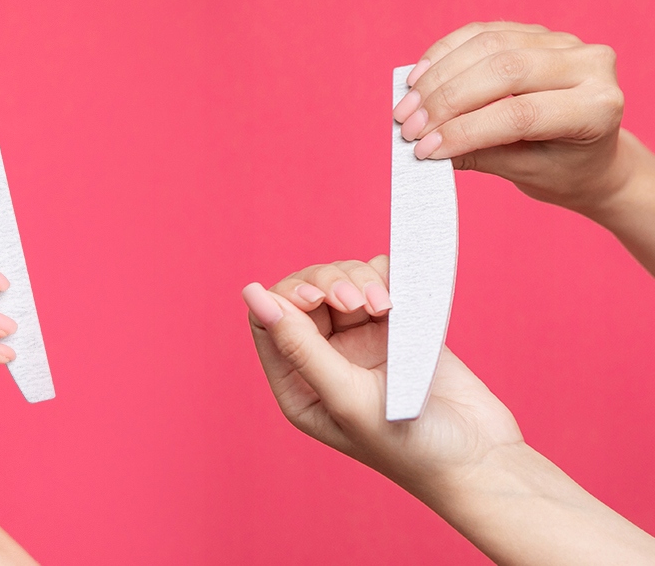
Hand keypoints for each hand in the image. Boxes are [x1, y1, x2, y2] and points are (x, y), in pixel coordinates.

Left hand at [241, 257, 522, 491]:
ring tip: (387, 305)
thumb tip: (253, 295)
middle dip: (330, 283)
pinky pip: (383, 281)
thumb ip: (300, 346)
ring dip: (361, 279)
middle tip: (360, 301)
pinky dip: (390, 276)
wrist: (480, 458)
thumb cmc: (406, 444)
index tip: (321, 299)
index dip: (288, 297)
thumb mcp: (344, 397)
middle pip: (305, 293)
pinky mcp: (401, 328)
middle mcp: (324, 358)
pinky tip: (403, 297)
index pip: (268, 320)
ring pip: (344, 280)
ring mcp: (363, 341)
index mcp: (298, 383)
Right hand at [392, 22, 639, 213]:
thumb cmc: (563, 168)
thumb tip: (424, 147)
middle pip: (505, 71)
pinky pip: (483, 33)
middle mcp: (590, 65)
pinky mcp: (537, 32)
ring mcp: (565, 42)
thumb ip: (479, 154)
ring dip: (438, 76)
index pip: (521, 114)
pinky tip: (418, 77)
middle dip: (446, 100)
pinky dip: (444, 53)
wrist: (590, 152)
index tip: (424, 151)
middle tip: (408, 127)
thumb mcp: (526, 172)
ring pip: (489, 46)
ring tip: (407, 106)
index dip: (466, 130)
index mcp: (598, 107)